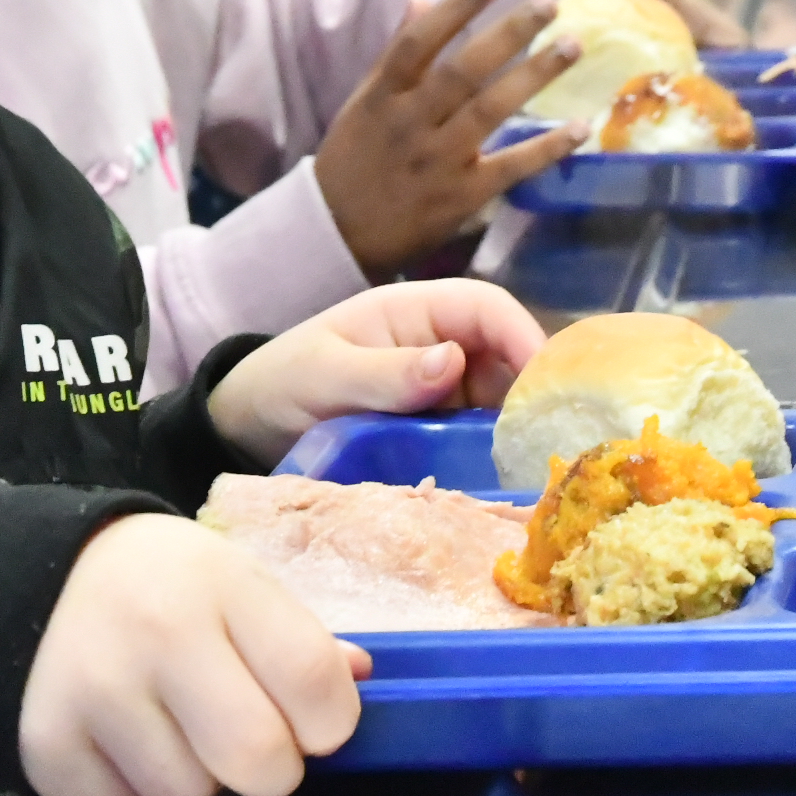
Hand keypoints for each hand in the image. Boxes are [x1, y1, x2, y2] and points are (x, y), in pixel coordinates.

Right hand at [21, 516, 365, 795]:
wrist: (60, 574)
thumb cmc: (177, 589)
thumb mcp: (244, 586)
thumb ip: (303, 640)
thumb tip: (358, 679)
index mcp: (222, 582)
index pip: (314, 680)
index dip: (330, 720)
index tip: (311, 717)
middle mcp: (157, 629)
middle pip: (258, 759)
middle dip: (268, 766)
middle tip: (243, 734)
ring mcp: (96, 686)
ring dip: (190, 778)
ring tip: (170, 724)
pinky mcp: (46, 737)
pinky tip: (122, 743)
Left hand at [207, 281, 546, 464]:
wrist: (245, 427)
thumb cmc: (282, 382)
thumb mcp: (325, 374)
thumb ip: (385, 372)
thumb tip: (455, 360)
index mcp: (413, 311)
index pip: (487, 308)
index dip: (523, 337)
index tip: (550, 386)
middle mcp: (437, 346)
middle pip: (506, 359)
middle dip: (531, 396)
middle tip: (546, 447)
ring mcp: (438, 391)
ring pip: (498, 404)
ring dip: (514, 434)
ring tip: (529, 474)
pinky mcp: (434, 431)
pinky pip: (474, 440)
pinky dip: (489, 458)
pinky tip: (500, 487)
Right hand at [313, 0, 590, 275]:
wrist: (335, 232)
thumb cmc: (353, 160)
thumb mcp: (364, 102)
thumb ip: (395, 54)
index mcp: (383, 97)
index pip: (418, 43)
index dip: (454, 9)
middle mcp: (410, 124)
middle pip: (462, 71)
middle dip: (507, 34)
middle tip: (549, 3)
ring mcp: (437, 161)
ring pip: (489, 111)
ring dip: (533, 76)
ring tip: (571, 46)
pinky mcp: (461, 197)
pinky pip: (510, 168)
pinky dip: (546, 148)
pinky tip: (579, 127)